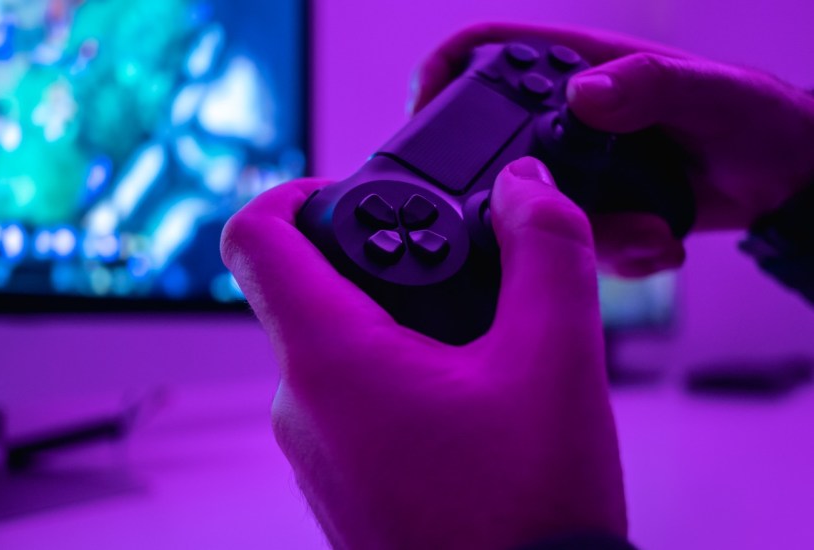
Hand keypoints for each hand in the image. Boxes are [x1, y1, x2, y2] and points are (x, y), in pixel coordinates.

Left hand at [221, 157, 625, 549]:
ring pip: (336, 351)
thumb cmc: (528, 516)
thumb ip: (547, 249)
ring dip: (399, 328)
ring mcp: (313, 453)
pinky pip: (350, 404)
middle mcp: (301, 407)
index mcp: (331, 359)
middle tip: (457, 271)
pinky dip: (398, 380)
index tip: (345, 190)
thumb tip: (526, 187)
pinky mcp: (338, 485)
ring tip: (479, 348)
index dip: (292, 191)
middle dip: (381, 266)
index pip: (255, 238)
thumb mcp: (558, 361)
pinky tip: (468, 405)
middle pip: (307, 292)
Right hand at [410, 23, 813, 276]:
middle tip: (526, 217)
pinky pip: (568, 242)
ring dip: (578, 235)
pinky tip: (655, 243)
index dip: (442, 69)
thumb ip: (651, 85)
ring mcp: (574, 169)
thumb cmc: (752, 116)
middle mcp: (565, 120)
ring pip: (529, 208)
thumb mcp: (710, 90)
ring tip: (646, 233)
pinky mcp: (590, 211)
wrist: (781, 178)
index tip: (422, 108)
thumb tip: (586, 95)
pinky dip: (611, 256)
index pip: (490, 50)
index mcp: (581, 68)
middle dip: (497, 188)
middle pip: (489, 146)